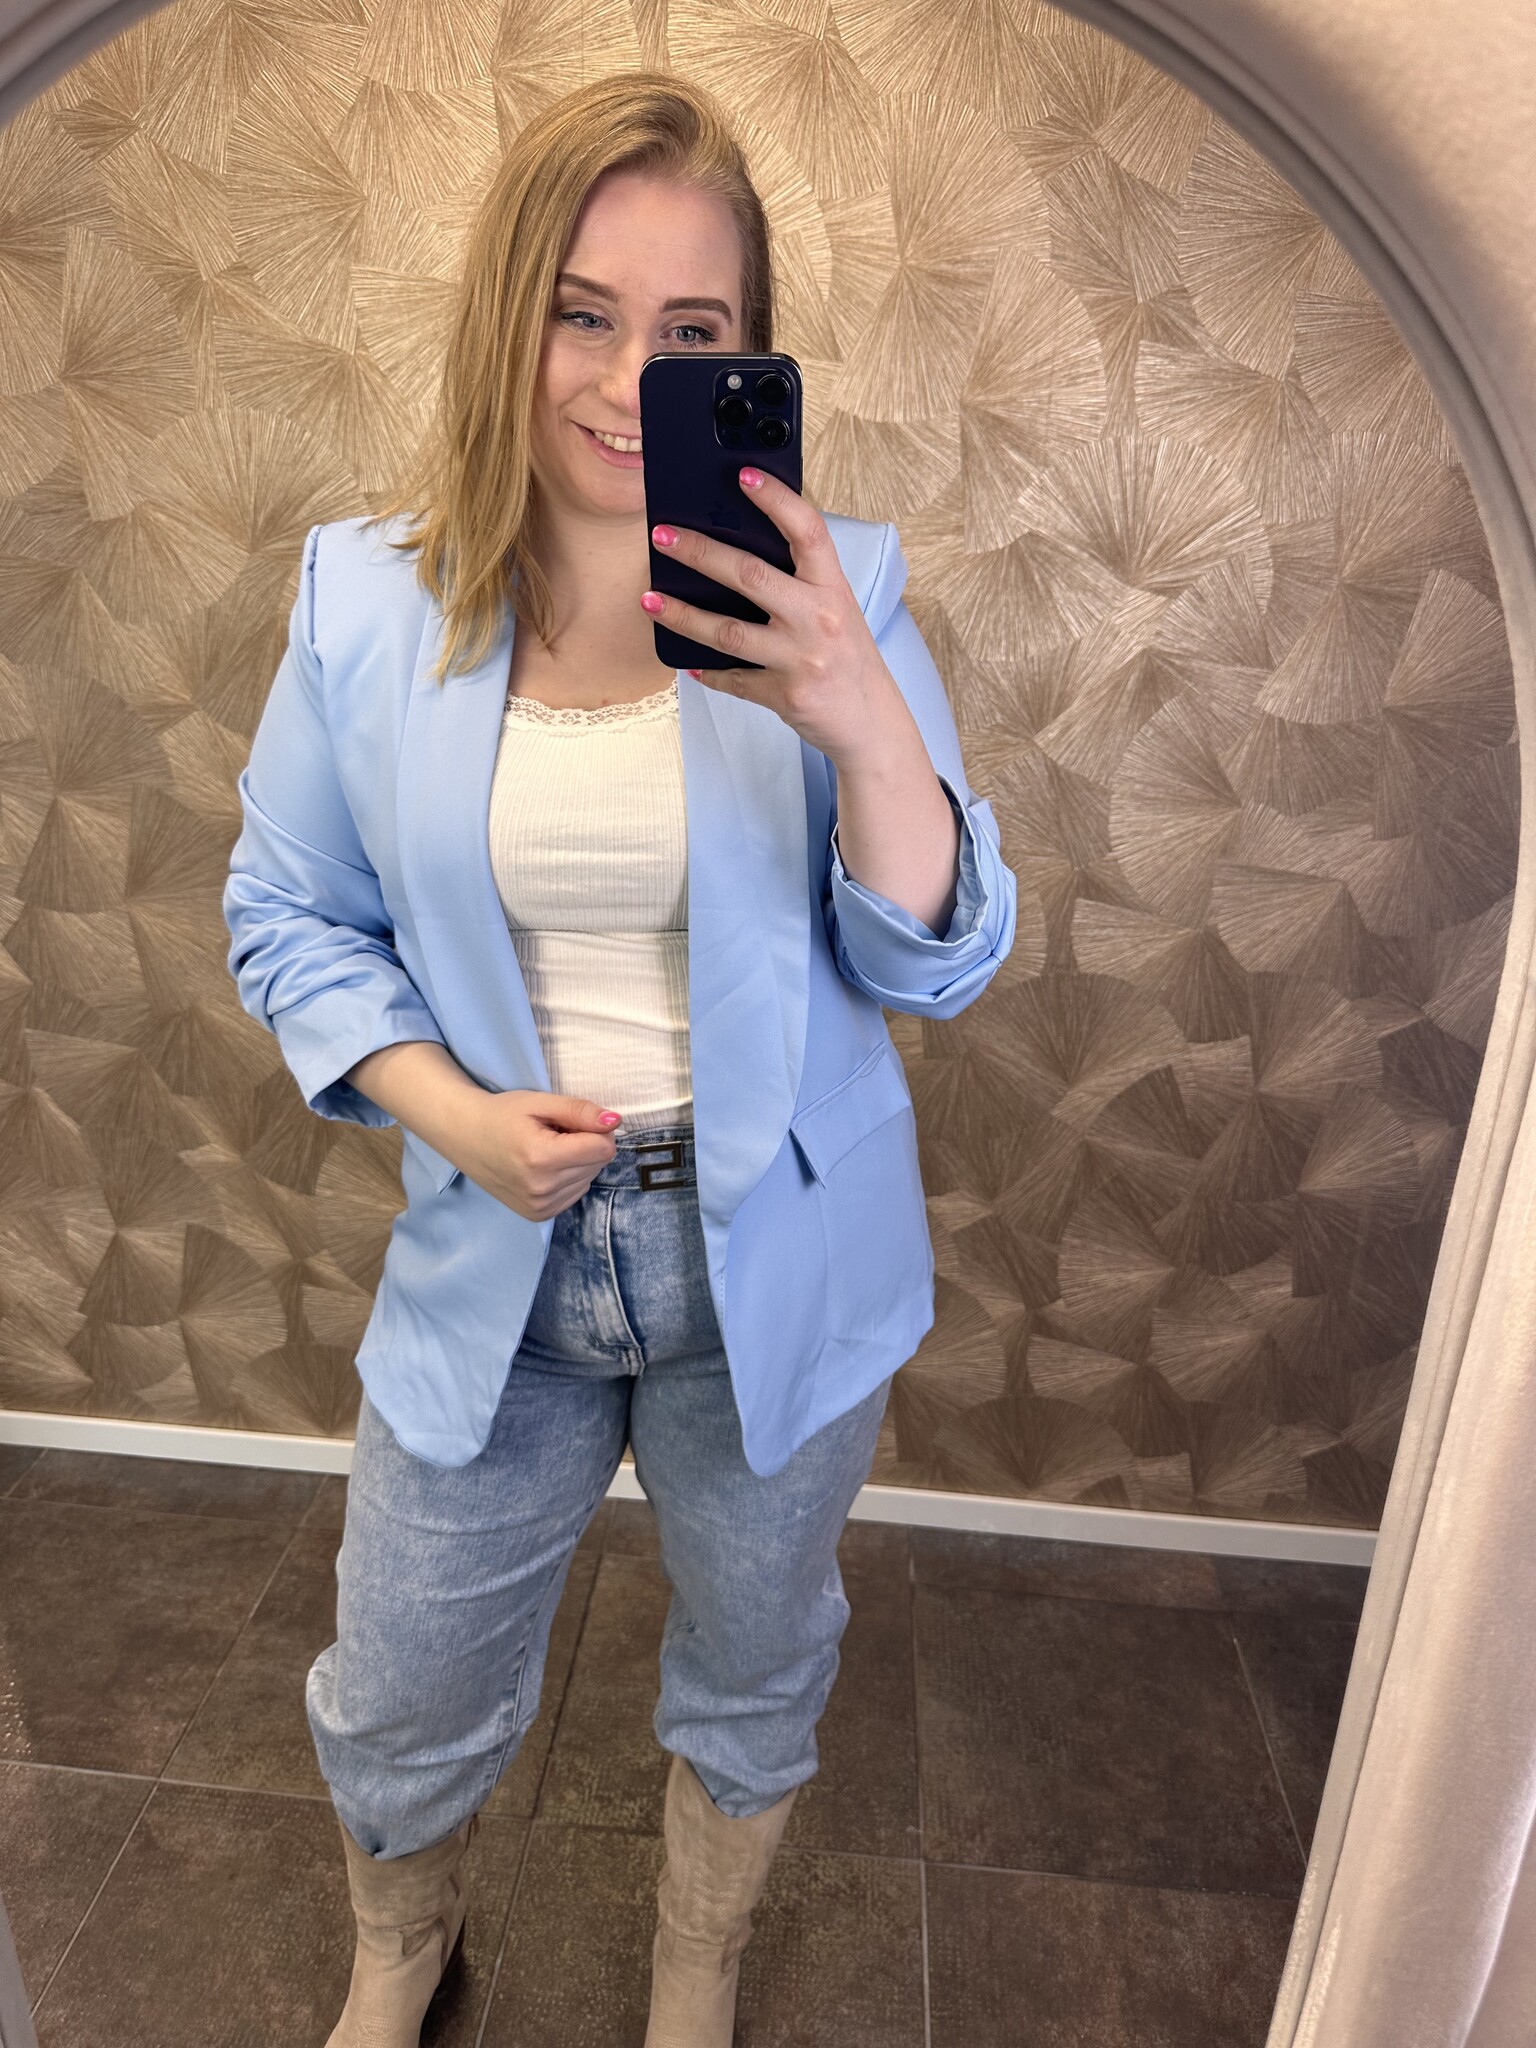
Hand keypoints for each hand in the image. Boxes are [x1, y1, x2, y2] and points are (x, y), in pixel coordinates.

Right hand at [455, 1089, 621, 1220]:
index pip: (603, 1149)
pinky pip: (575, 1193)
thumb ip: (580, 1111)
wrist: (463, 1136)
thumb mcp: (540, 1102)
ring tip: (546, 1149)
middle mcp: (542, 1188)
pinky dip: (567, 1178)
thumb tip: (615, 1121)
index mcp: (542, 1158)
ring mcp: (539, 1206)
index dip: (596, 1129)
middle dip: (585, 1144)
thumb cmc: (501, 1114)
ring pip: (589, 1179)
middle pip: (598, 1164)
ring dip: (577, 1162)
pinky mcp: (537, 1215)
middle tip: (555, 1133)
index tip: (573, 1121)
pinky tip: (543, 1166)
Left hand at [640, 468, 908, 769]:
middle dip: (700, 552)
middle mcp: (819, 619)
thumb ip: (799, 581)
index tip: (743, 475)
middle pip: (750, 576)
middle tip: (663, 536)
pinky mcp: (784, 694)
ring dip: (683, 615)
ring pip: (728, 632)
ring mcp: (801, 659)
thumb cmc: (848, 657)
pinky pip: (734, 680)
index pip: (808, 531)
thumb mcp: (837, 609)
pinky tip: (687, 661)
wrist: (872, 722)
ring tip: (650, 599)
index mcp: (833, 587)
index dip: (777, 500)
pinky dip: (709, 672)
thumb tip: (736, 548)